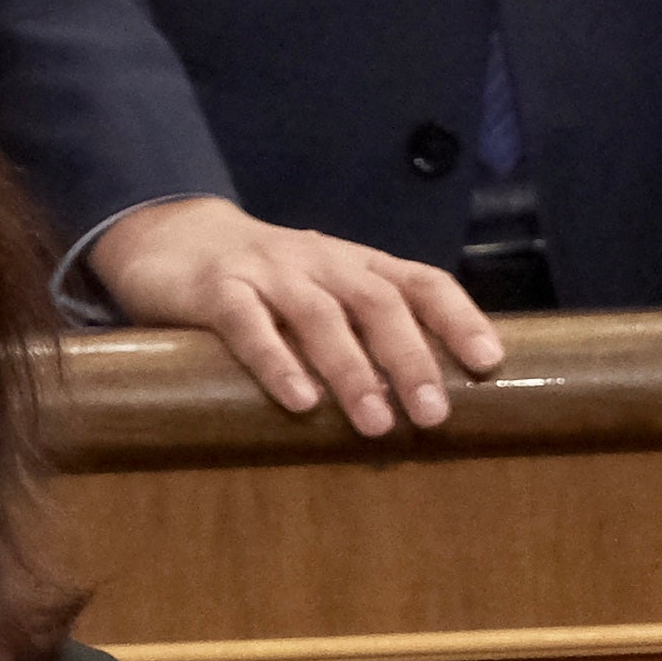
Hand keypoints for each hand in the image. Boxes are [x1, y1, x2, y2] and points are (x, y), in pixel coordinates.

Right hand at [91, 194, 503, 435]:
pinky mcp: (217, 289)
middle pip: (379, 303)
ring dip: (352, 372)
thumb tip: (419, 414)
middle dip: (411, 359)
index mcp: (358, 266)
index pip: (422, 282)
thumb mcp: (326, 296)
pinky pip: (249, 324)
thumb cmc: (268, 285)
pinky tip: (300, 402)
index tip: (488, 363)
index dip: (459, 318)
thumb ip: (364, 338)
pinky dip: (277, 362)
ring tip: (376, 423)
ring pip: (320, 316)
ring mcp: (269, 272)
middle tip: (434, 415)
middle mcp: (322, 262)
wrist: (173, 236)